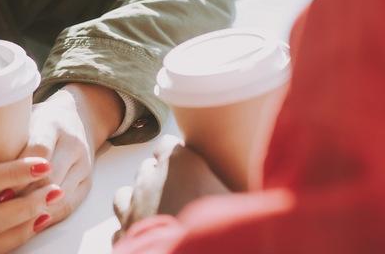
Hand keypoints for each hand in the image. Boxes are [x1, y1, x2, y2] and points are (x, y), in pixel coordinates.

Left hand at [16, 84, 123, 232]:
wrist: (76, 116)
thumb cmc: (38, 119)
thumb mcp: (22, 118)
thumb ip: (3, 137)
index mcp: (54, 123)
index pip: (38, 151)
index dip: (17, 174)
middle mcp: (73, 144)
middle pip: (50, 178)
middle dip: (23, 199)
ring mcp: (84, 165)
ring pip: (61, 197)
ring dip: (35, 213)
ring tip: (9, 226)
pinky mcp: (87, 183)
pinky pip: (69, 207)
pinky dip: (47, 218)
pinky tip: (28, 226)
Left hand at [112, 137, 227, 241]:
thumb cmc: (225, 232)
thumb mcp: (238, 204)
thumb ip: (233, 192)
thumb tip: (265, 190)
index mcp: (181, 164)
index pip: (168, 145)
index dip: (179, 158)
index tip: (190, 169)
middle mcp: (151, 180)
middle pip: (148, 168)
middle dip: (159, 179)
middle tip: (180, 196)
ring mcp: (132, 208)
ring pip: (125, 194)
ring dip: (137, 201)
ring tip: (155, 215)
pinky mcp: (123, 235)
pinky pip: (119, 228)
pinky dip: (129, 233)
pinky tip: (145, 240)